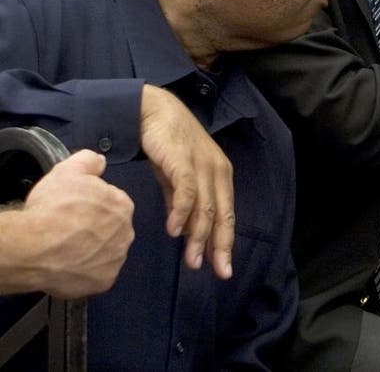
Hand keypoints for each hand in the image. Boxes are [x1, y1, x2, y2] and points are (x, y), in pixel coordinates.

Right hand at [17, 150, 134, 297]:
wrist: (33, 246)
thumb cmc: (51, 209)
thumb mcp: (67, 171)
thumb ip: (89, 161)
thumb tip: (99, 161)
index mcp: (122, 205)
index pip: (112, 202)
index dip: (91, 205)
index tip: (75, 208)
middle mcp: (126, 233)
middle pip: (111, 228)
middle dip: (94, 228)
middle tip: (69, 228)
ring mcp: (116, 259)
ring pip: (105, 252)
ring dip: (91, 250)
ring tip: (66, 247)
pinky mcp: (104, 281)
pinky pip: (97, 274)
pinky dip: (85, 271)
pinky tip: (68, 264)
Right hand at [139, 85, 234, 278]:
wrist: (151, 110)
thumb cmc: (166, 145)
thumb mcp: (175, 178)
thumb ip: (179, 203)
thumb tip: (181, 231)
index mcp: (219, 176)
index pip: (227, 215)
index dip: (225, 243)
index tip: (223, 268)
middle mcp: (217, 171)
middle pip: (223, 215)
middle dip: (220, 246)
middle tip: (217, 271)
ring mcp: (202, 165)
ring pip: (206, 208)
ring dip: (199, 237)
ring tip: (192, 260)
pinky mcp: (183, 160)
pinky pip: (187, 191)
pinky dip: (182, 213)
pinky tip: (173, 232)